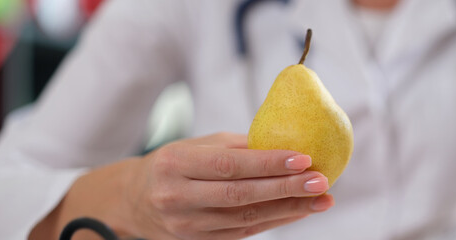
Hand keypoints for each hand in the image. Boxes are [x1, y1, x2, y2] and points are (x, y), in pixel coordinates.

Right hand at [124, 132, 333, 238]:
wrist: (134, 200)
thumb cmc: (174, 164)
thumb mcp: (197, 146)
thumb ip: (239, 148)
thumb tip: (288, 144)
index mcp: (175, 164)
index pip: (229, 165)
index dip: (269, 163)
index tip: (303, 158)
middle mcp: (178, 197)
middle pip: (241, 195)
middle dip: (286, 188)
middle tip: (321, 181)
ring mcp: (187, 226)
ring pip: (246, 218)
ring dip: (289, 209)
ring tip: (321, 199)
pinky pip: (244, 232)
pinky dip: (275, 221)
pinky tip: (299, 211)